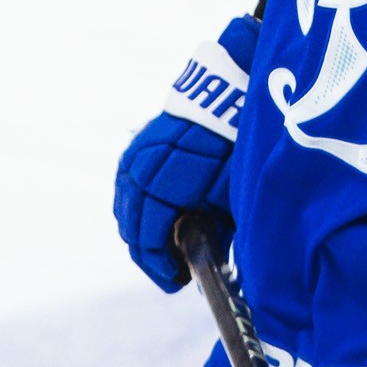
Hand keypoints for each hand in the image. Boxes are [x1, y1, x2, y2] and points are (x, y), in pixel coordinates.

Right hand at [113, 14, 258, 290]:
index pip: (151, 234)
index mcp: (167, 181)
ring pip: (124, 206)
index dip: (160, 264)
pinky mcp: (137, 145)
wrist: (233, 85)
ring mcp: (136, 154)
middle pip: (132, 224)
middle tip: (170, 273)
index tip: (177, 281)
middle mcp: (142, 168)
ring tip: (161, 252)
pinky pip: (125, 186)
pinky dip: (135, 209)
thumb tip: (208, 260)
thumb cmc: (242, 142)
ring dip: (139, 232)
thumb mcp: (234, 190)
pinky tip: (151, 223)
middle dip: (149, 254)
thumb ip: (218, 226)